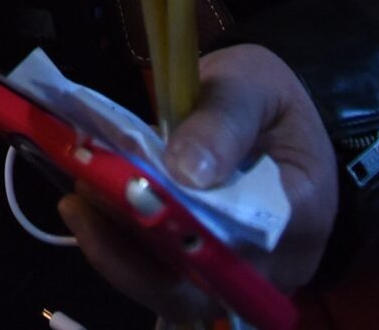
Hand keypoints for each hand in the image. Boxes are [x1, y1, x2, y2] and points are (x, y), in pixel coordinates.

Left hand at [60, 44, 338, 318]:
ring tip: (78, 204)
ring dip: (121, 254)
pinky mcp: (211, 272)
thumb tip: (185, 170)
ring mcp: (245, 275)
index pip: (247, 244)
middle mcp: (278, 262)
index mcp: (300, 212)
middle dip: (138, 254)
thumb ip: (222, 120)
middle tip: (83, 200)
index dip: (188, 232)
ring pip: (179, 292)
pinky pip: (166, 279)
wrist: (271, 113)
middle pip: (208, 286)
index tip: (132, 194)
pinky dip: (126, 251)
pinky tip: (90, 211)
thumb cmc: (267, 98)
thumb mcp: (251, 85)